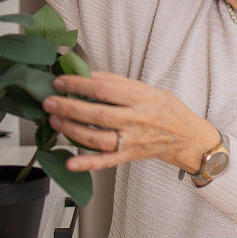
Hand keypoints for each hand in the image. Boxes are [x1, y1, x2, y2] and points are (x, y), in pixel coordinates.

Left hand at [42, 71, 221, 171]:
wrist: (187, 137)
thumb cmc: (166, 109)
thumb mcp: (148, 88)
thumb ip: (118, 82)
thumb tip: (87, 74)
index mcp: (141, 98)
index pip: (105, 89)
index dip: (79, 84)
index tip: (60, 81)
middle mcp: (137, 120)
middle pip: (98, 114)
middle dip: (69, 107)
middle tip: (49, 101)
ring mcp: (133, 140)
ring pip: (98, 138)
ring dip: (72, 130)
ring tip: (55, 121)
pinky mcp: (129, 156)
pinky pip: (106, 161)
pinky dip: (87, 163)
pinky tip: (70, 162)